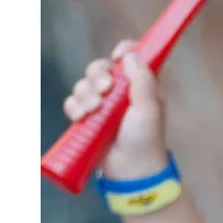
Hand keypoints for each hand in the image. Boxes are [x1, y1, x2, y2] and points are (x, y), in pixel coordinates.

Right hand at [62, 39, 168, 178]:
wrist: (131, 171)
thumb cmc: (146, 140)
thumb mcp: (149, 108)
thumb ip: (143, 80)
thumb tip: (130, 55)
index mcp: (142, 85)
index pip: (131, 57)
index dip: (124, 51)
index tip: (117, 56)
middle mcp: (121, 92)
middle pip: (101, 67)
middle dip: (98, 75)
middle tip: (106, 90)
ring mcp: (104, 105)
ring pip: (84, 84)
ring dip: (85, 94)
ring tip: (94, 111)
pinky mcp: (89, 119)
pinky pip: (73, 103)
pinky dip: (74, 107)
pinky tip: (82, 118)